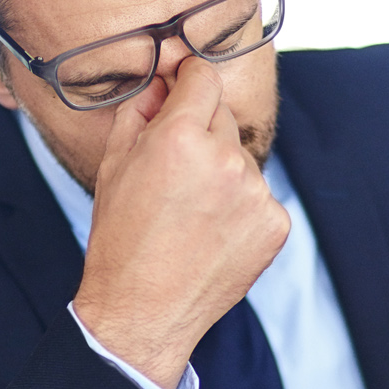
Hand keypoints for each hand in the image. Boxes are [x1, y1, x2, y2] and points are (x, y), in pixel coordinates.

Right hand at [72, 58, 289, 388]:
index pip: (202, 77)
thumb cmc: (120, 240)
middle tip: (173, 175)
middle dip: (200, 134)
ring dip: (222, 175)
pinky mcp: (275, 224)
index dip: (189, 80)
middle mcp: (226, 160)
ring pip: (241, 161)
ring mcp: (256, 194)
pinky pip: (259, 198)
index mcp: (180, 137)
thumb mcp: (113, 166)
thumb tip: (160, 84)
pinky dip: (241, 210)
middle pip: (222, 117)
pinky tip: (212, 235)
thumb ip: (139, 113)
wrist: (142, 311)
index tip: (183, 89)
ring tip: (191, 215)